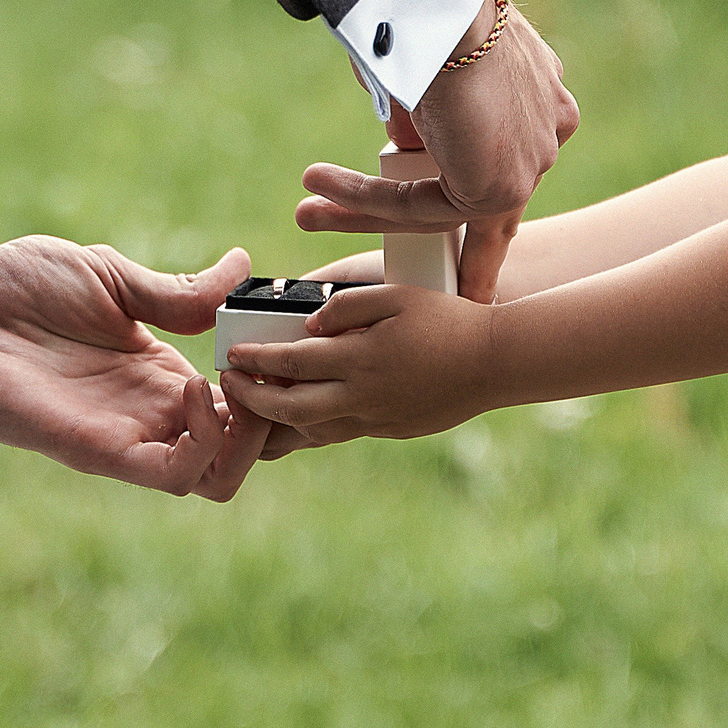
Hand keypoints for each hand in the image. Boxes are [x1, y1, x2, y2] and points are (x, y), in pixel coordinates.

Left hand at [0, 236, 294, 497]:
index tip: (277, 339)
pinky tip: (191, 385)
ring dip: (246, 434)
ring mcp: (126, 436)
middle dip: (273, 416)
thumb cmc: (15, 287)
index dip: (270, 383)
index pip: (237, 405)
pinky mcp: (97, 451)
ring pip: (217, 477)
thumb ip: (179, 291)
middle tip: (264, 369)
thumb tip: (245, 267)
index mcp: (157, 374)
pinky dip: (203, 440)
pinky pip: (174, 474)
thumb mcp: (111, 277)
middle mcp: (149, 413)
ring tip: (230, 381)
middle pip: (241, 453)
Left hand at [222, 283, 497, 442]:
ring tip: (260, 405)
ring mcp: (376, 419)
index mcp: (359, 359)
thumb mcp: (397, 295)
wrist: (495, 362)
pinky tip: (306, 413)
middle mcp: (361, 396)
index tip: (232, 356)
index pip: (290, 363)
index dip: (255, 361)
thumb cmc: (447, 319)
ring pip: (312, 430)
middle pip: (289, 409)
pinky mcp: (390, 429)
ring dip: (279, 421)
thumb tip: (310, 326)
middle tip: (232, 388)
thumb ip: (347, 304)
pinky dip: (314, 426)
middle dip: (252, 401)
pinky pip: (341, 432)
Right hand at [298, 0, 577, 301]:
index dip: (483, 202)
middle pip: (492, 205)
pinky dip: (364, 201)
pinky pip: (422, 206)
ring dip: (370, 210)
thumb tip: (403, 143)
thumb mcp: (435, 66)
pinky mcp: (498, 186)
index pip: (514, 162)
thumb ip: (428, 113)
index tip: (465, 234)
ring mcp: (530, 163)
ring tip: (308, 210)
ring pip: (446, 207)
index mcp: (544, 99)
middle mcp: (547, 134)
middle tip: (462, 289)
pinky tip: (318, 191)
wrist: (447, 0)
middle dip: (467, 254)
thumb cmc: (437, 11)